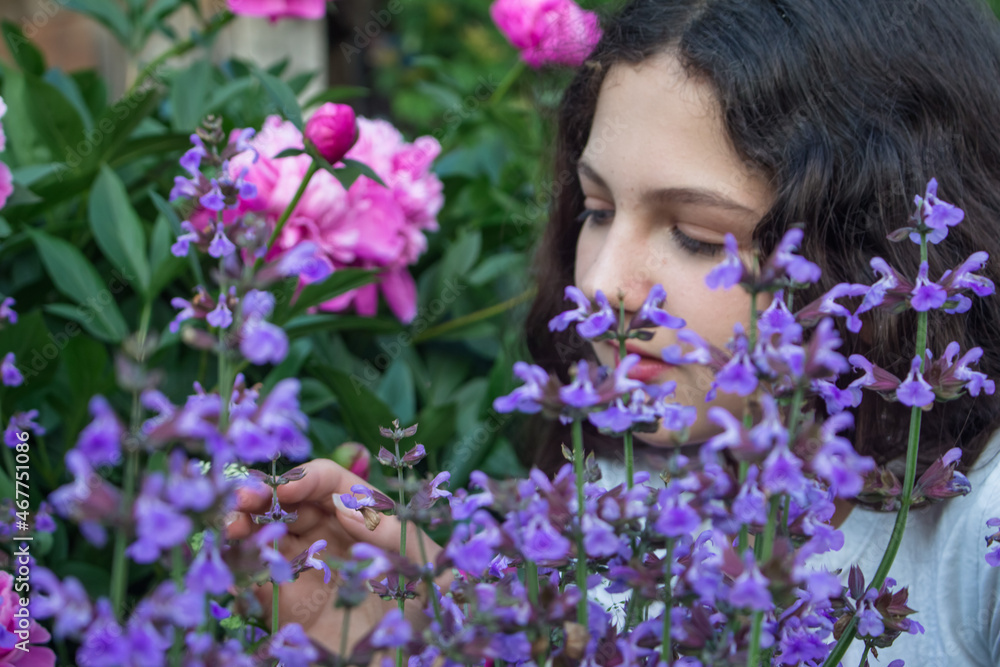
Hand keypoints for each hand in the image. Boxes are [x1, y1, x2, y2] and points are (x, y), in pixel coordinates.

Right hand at [224, 453, 445, 655]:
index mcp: (363, 518)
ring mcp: (304, 567)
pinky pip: (257, 573)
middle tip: (244, 497)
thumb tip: (342, 506)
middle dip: (265, 493)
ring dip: (246, 520)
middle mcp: (330, 536)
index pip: (329, 484)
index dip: (306, 478)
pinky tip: (236, 550)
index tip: (288, 488)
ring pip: (267, 532)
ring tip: (233, 521)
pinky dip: (241, 558)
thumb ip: (388, 529)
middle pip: (290, 502)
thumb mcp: (420, 561)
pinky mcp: (284, 602)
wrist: (401, 662)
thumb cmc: (422, 610)